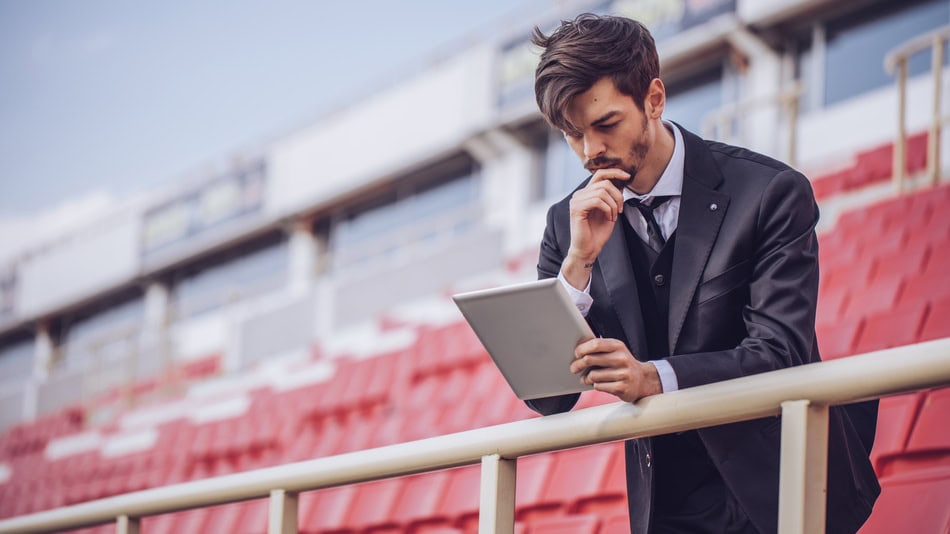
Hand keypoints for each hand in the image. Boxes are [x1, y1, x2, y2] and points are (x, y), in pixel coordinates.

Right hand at [562, 169, 628, 289]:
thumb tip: (621, 181)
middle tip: (621, 210)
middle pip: (604, 182)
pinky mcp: (576, 209)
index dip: (614, 172)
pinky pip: (597, 200)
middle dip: (618, 195)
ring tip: (614, 216)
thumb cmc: (598, 233)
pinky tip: (609, 218)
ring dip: (614, 204)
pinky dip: (608, 209)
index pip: (600, 174)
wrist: (588, 250)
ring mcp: (576, 201)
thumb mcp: (610, 211)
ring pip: (602, 191)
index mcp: (586, 193)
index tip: (627, 176)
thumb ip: (612, 196)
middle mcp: (579, 194)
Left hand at [570, 338, 661, 402]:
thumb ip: (601, 348)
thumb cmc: (623, 365)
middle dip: (578, 364)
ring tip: (586, 379)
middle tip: (574, 368)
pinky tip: (597, 384)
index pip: (596, 344)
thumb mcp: (616, 351)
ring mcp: (623, 374)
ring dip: (586, 378)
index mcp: (618, 346)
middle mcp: (622, 358)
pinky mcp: (622, 388)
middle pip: (590, 359)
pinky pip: (599, 386)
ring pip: (593, 375)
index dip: (582, 349)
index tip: (576, 354)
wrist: (643, 380)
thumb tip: (579, 348)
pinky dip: (595, 386)